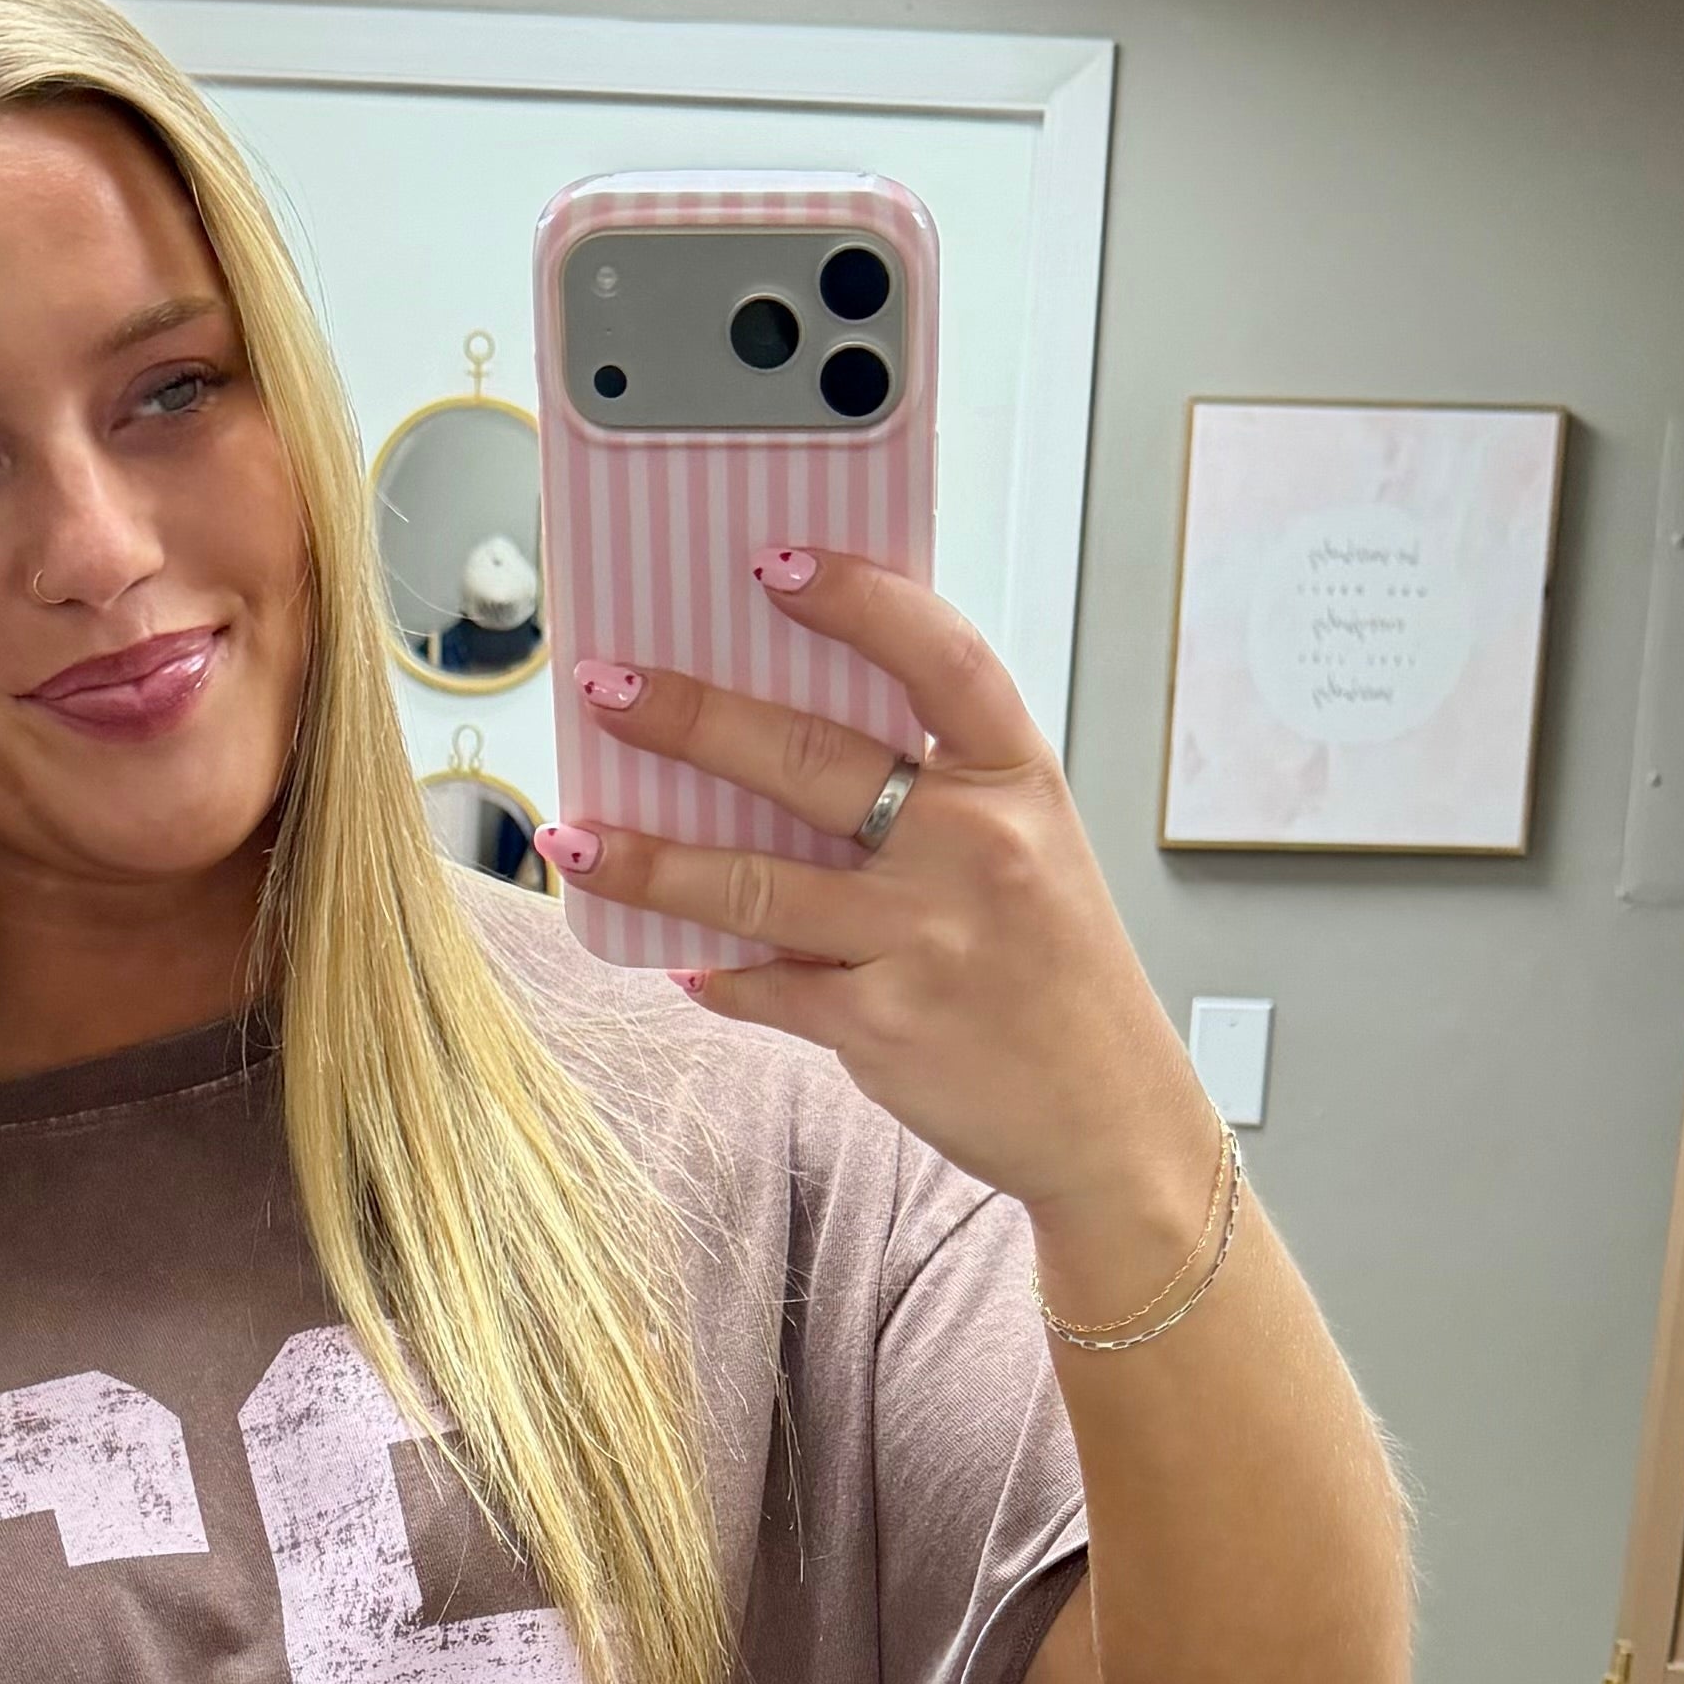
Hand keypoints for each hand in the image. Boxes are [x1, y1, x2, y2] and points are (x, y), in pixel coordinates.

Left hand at [543, 548, 1227, 1317]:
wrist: (1110, 1119)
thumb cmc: (1056, 973)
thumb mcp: (1031, 849)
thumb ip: (935, 792)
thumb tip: (777, 745)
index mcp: (1018, 779)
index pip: (938, 658)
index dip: (857, 600)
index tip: (773, 563)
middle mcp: (977, 847)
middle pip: (809, 760)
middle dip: (691, 718)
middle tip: (604, 687)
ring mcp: (926, 938)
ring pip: (754, 883)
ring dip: (649, 858)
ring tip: (573, 835)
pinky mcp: (882, 1025)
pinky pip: (767, 986)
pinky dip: (714, 974)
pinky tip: (673, 959)